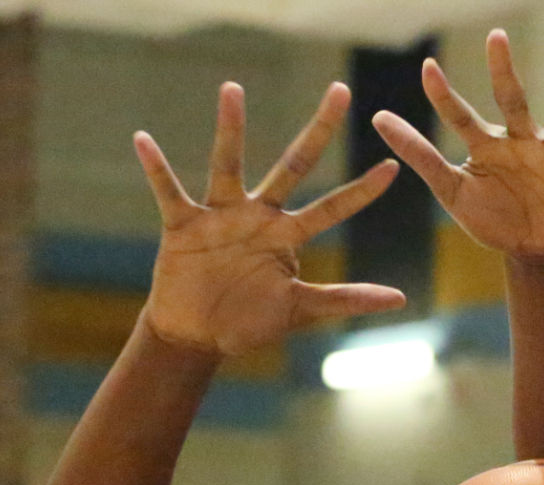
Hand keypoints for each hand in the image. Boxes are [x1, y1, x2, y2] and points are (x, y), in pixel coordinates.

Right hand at [135, 82, 404, 357]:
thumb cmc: (248, 322)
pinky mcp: (184, 224)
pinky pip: (169, 190)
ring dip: (230, 130)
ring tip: (233, 90)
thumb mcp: (300, 310)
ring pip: (229, 166)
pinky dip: (156, 168)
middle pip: (293, 166)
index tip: (392, 169)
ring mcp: (221, 215)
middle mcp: (259, 215)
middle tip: (340, 91)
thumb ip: (345, 299)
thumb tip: (399, 298)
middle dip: (318, 132)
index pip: (332, 209)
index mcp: (287, 236)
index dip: (361, 192)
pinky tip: (143, 141)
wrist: (198, 335)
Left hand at [372, 29, 543, 263]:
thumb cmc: (493, 215)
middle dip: (503, 73)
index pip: (461, 117)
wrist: (531, 251)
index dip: (443, 98)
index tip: (425, 70)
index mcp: (489, 146)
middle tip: (495, 37)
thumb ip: (420, 154)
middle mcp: (524, 143)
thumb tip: (379, 118)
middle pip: (512, 103)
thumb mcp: (452, 189)